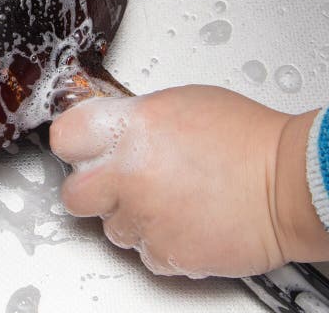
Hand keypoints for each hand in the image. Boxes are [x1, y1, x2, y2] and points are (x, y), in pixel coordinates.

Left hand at [50, 85, 328, 277]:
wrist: (291, 182)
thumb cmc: (245, 137)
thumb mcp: (177, 103)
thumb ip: (134, 117)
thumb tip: (111, 130)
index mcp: (130, 127)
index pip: (65, 136)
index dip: (73, 143)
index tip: (81, 148)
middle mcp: (130, 173)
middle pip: (74, 193)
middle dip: (91, 190)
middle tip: (113, 184)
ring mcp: (146, 216)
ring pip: (111, 228)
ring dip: (130, 217)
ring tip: (165, 200)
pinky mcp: (167, 252)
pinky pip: (145, 253)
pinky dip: (160, 242)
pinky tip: (182, 221)